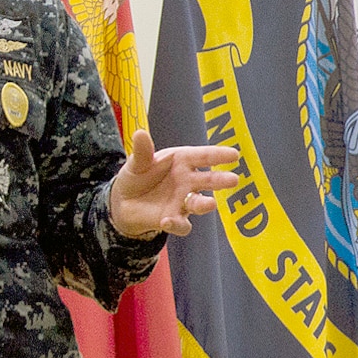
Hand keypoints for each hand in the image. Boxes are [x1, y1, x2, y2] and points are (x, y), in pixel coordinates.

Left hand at [109, 128, 240, 238]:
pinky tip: (167, 221)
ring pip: (199, 203)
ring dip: (204, 204)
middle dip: (220, 180)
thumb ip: (141, 152)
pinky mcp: (175, 220)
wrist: (123, 202)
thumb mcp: (137, 163)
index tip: (234, 155)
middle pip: (208, 180)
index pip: (202, 156)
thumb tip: (140, 133)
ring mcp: (183, 201)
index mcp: (182, 161)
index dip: (218, 155)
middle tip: (233, 180)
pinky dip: (176, 224)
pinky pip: (181, 224)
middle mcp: (188, 181)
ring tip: (210, 203)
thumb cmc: (137, 176)